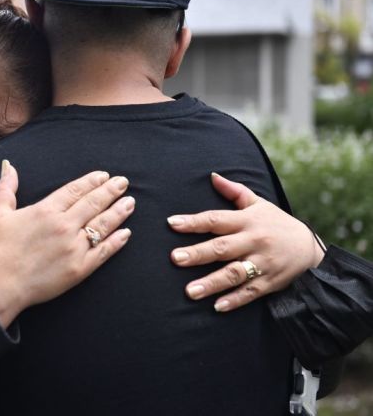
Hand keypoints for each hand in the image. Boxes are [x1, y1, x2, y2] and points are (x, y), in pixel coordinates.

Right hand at [0, 160, 134, 327]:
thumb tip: (9, 166)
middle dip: (111, 191)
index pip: (75, 190)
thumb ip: (6, 188)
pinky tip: (126, 234)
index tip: (104, 176)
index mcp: (46, 210)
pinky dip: (117, 242)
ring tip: (130, 203)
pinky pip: (103, 252)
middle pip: (94, 204)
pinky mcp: (79, 269)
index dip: (92, 181)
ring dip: (119, 212)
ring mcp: (74, 247)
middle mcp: (64, 226)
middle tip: (123, 183)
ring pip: (103, 225)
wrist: (0, 285)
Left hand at [167, 173, 324, 311]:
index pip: (216, 219)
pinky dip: (235, 300)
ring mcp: (262, 263)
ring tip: (190, 291)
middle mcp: (254, 241)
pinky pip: (250, 292)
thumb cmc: (277, 223)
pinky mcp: (270, 282)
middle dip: (198, 254)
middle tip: (175, 258)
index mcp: (247, 221)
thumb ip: (234, 191)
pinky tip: (217, 306)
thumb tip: (212, 176)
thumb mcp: (259, 204)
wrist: (311, 249)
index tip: (172, 223)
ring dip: (212, 283)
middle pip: (222, 248)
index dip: (194, 222)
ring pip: (234, 273)